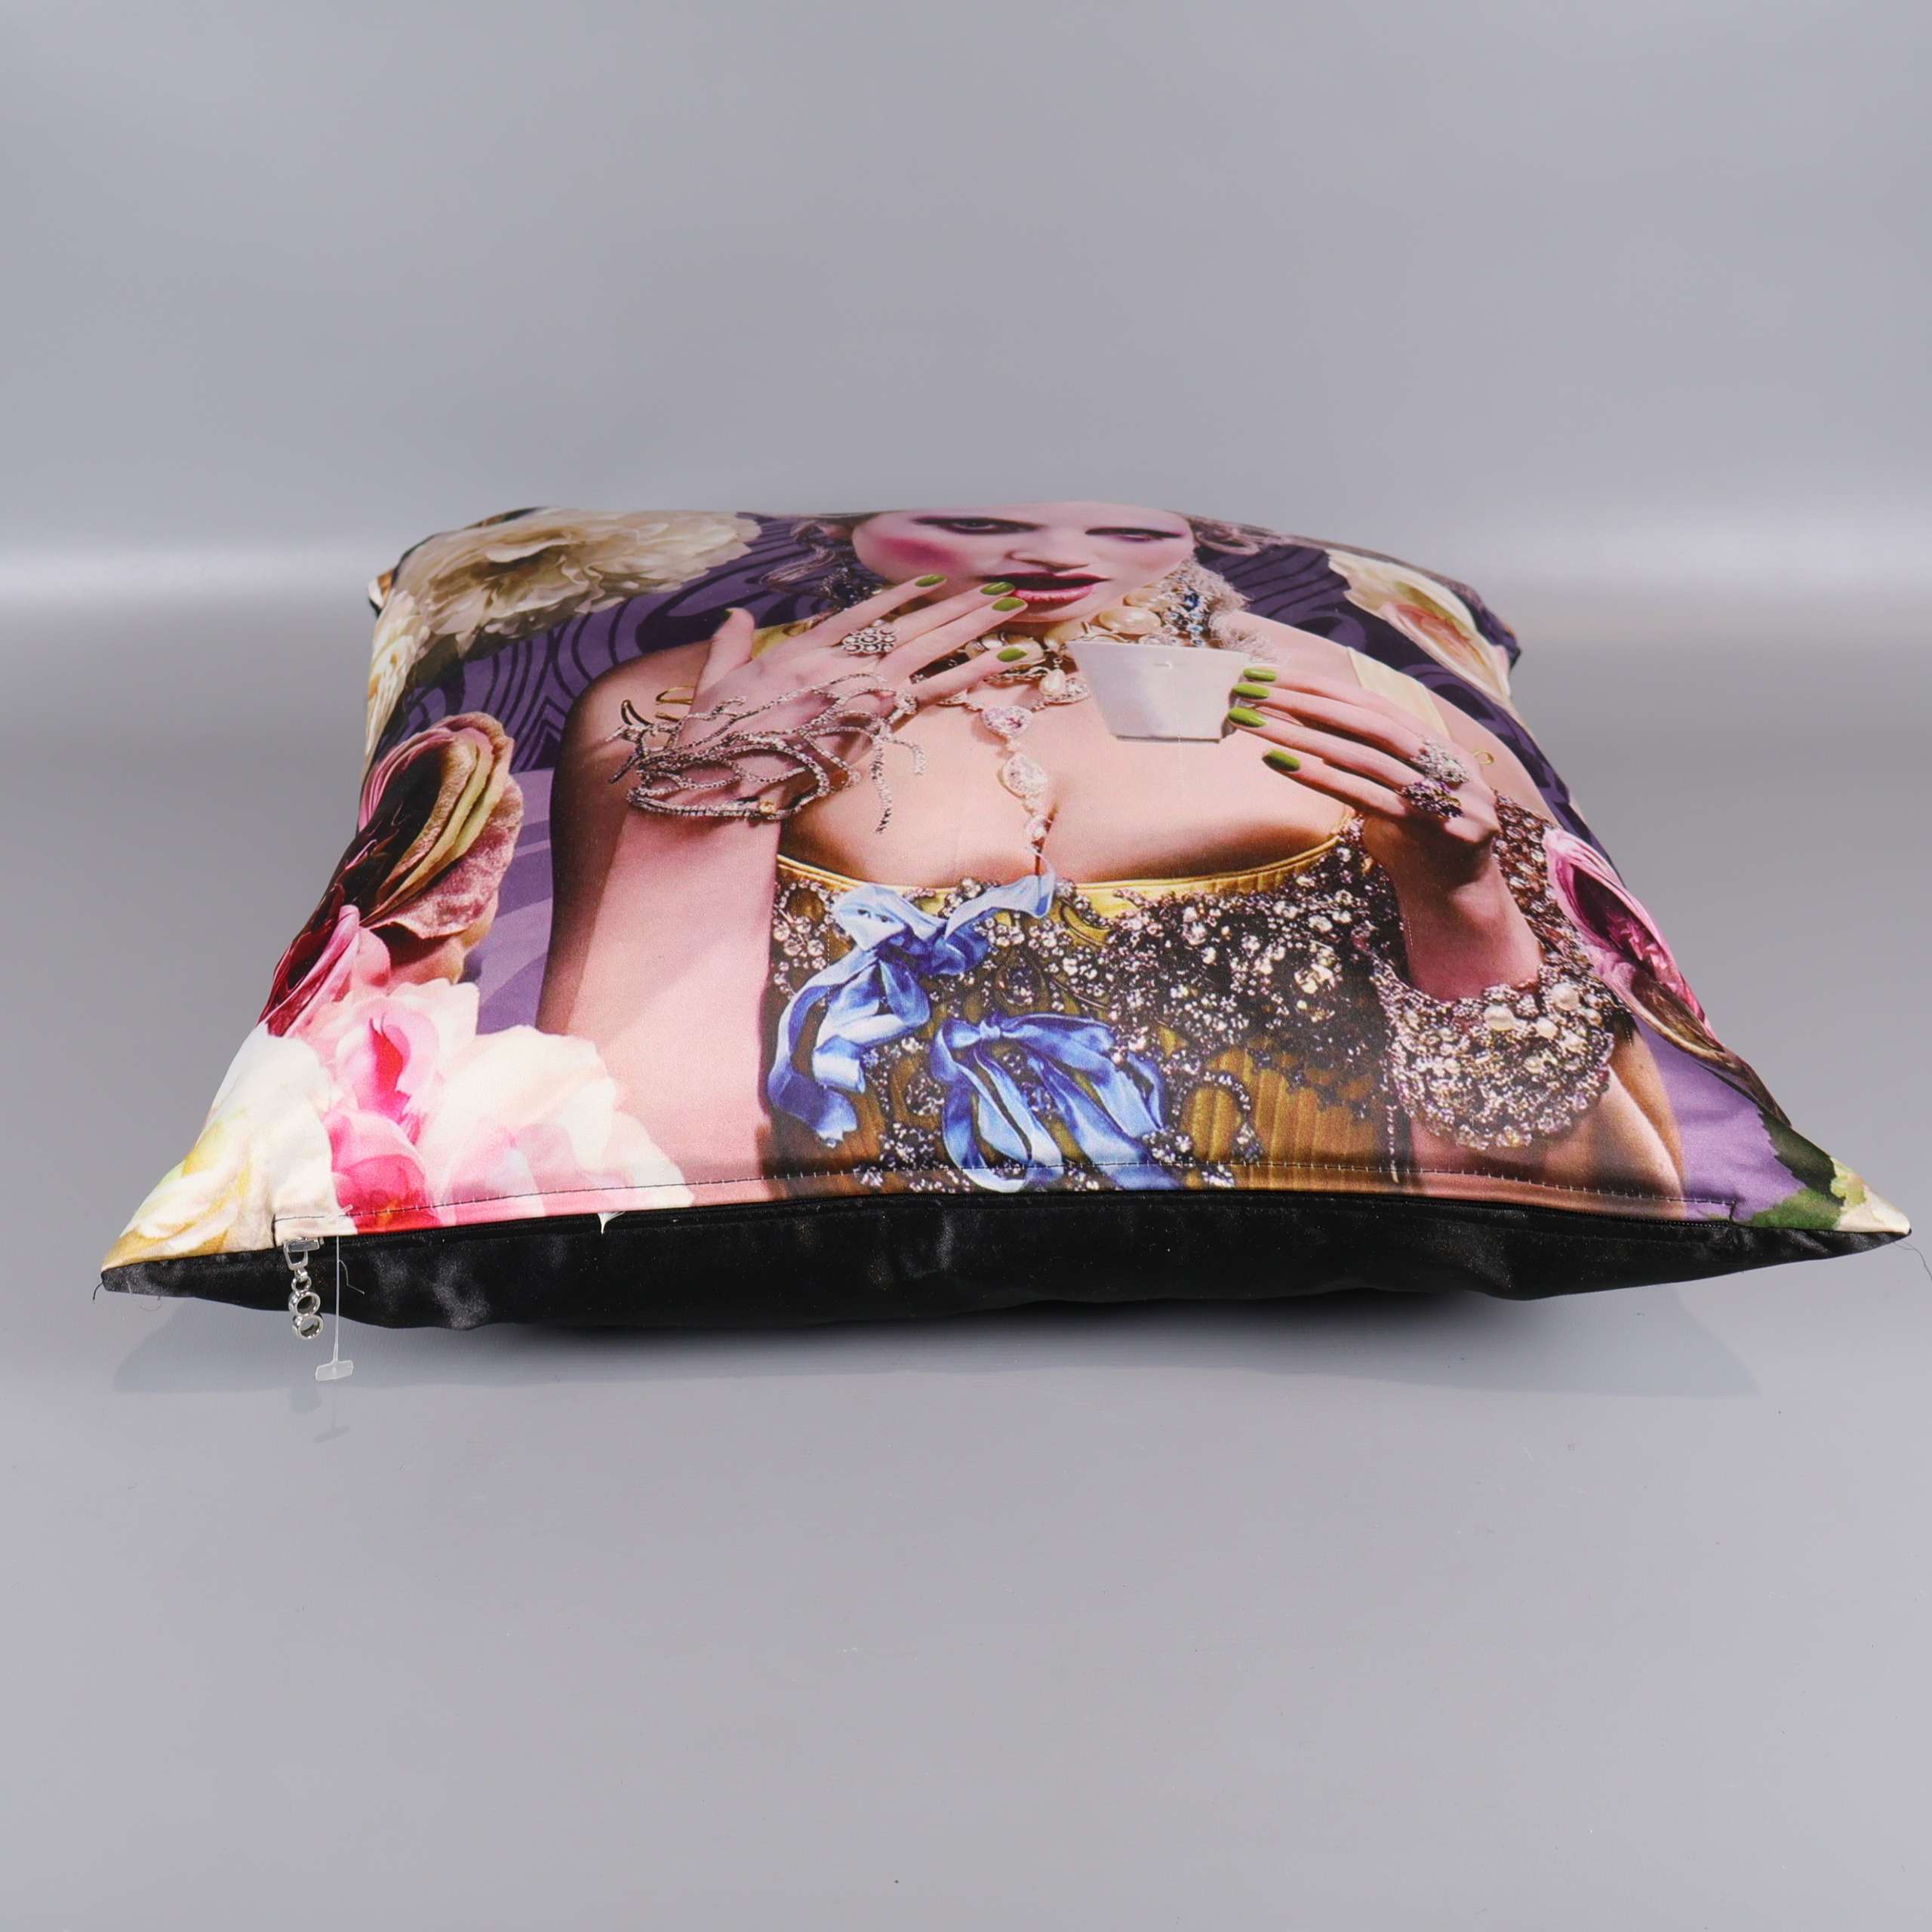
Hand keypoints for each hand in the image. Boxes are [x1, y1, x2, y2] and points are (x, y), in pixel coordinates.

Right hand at [689, 577, 1020, 727]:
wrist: (725, 774)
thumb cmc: (716, 737)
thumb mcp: (717, 681)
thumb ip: (730, 645)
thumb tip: (735, 617)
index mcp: (802, 649)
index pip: (861, 614)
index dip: (900, 596)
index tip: (934, 582)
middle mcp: (837, 660)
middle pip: (908, 624)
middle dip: (956, 604)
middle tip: (997, 588)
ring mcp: (859, 686)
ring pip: (927, 646)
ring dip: (972, 622)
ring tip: (1010, 604)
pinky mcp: (874, 717)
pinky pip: (933, 689)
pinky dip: (969, 670)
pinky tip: (999, 654)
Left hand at [1223, 670, 1504, 893]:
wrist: (1453, 898)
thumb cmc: (1412, 841)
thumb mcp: (1389, 790)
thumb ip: (1361, 755)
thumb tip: (1301, 716)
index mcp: (1439, 745)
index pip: (1374, 704)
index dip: (1322, 687)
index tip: (1270, 676)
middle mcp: (1447, 763)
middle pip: (1370, 722)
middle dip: (1308, 702)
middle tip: (1254, 691)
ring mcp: (1447, 795)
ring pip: (1364, 756)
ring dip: (1302, 736)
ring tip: (1253, 724)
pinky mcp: (1437, 828)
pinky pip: (1369, 796)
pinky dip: (1321, 777)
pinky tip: (1279, 761)